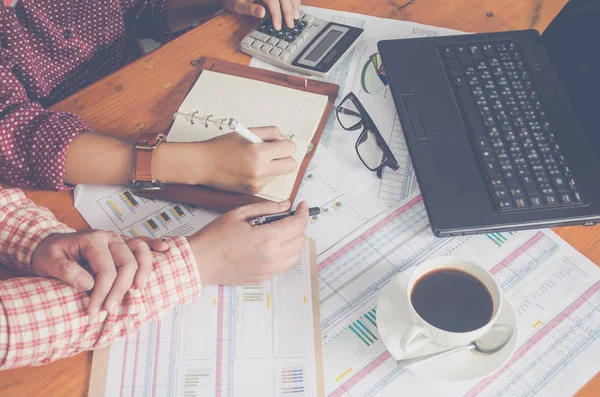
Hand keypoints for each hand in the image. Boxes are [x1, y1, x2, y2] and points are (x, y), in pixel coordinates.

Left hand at [31, 231, 169, 315]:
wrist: (50, 245)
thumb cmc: (51, 254)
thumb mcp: (49, 262)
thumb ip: (67, 271)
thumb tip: (89, 284)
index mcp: (92, 240)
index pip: (106, 269)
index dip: (102, 292)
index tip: (94, 311)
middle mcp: (109, 237)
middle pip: (127, 263)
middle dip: (121, 289)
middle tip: (109, 309)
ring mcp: (118, 240)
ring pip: (140, 252)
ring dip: (143, 271)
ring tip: (138, 289)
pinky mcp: (123, 244)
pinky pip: (143, 242)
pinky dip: (155, 244)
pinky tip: (164, 249)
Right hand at [159, 126, 296, 193]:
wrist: (203, 164)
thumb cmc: (222, 146)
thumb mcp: (246, 132)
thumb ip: (269, 133)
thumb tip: (283, 139)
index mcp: (259, 152)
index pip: (290, 148)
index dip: (286, 144)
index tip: (279, 143)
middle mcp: (261, 170)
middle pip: (291, 166)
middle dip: (286, 158)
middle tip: (275, 153)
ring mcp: (258, 183)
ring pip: (279, 174)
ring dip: (273, 166)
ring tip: (254, 160)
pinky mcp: (253, 190)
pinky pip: (268, 181)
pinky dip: (263, 175)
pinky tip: (248, 170)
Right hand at [188, 200, 307, 284]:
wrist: (200, 262)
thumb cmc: (215, 236)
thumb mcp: (239, 214)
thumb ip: (266, 208)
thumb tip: (286, 205)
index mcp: (267, 239)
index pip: (298, 224)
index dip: (303, 213)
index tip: (302, 206)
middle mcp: (272, 257)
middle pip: (300, 239)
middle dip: (299, 225)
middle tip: (290, 216)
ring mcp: (269, 270)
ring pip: (296, 254)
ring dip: (294, 241)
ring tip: (283, 231)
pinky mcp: (264, 278)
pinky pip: (285, 265)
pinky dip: (287, 253)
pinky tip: (275, 245)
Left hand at [221, 0, 300, 29]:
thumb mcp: (238, 5)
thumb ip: (250, 8)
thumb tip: (262, 13)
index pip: (272, 1)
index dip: (277, 14)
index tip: (278, 27)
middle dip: (289, 10)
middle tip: (290, 25)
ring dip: (294, 4)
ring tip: (296, 16)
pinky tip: (295, 7)